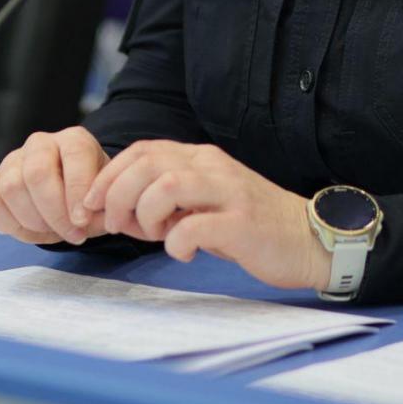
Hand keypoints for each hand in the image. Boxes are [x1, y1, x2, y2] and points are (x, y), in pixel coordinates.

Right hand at [0, 126, 111, 245]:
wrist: (69, 198)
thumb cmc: (89, 197)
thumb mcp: (105, 200)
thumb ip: (103, 209)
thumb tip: (86, 220)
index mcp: (74, 140)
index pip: (73, 156)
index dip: (77, 192)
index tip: (82, 222)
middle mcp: (40, 143)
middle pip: (36, 173)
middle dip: (54, 213)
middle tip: (71, 235)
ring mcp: (12, 161)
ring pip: (11, 188)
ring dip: (33, 221)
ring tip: (53, 232)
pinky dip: (11, 226)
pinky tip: (31, 230)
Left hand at [83, 140, 332, 291]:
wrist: (311, 240)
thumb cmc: (251, 226)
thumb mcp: (205, 202)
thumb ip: (168, 199)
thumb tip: (117, 210)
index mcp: (200, 158)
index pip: (141, 150)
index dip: (108, 175)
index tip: (91, 204)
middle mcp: (212, 167)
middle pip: (146, 164)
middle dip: (117, 196)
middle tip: (117, 226)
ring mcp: (228, 192)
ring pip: (165, 186)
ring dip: (146, 215)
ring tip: (155, 236)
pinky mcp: (242, 223)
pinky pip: (194, 227)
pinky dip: (177, 243)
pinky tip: (185, 252)